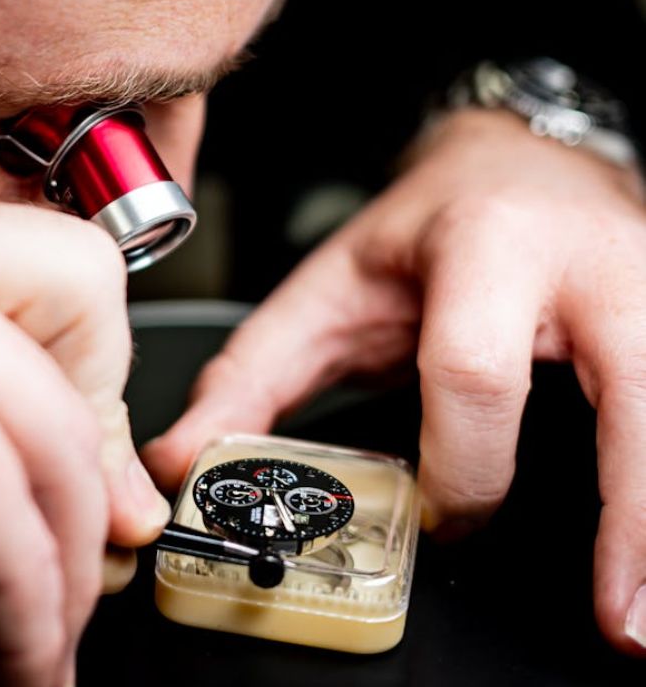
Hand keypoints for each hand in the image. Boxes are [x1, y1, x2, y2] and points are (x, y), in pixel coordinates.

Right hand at [0, 191, 168, 685]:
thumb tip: (82, 493)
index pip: (50, 261)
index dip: (81, 362)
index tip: (68, 452)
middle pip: (81, 328)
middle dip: (86, 463)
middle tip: (72, 554)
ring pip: (61, 448)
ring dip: (58, 568)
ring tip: (29, 636)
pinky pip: (23, 537)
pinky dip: (26, 622)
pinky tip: (5, 658)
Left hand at [144, 108, 645, 654]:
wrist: (517, 161)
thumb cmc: (425, 230)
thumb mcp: (325, 292)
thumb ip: (252, 377)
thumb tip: (180, 458)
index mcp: (483, 246)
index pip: (473, 369)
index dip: (461, 462)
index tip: (444, 517)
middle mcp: (591, 261)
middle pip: (630, 393)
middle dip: (628, 518)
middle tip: (616, 620)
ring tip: (643, 615)